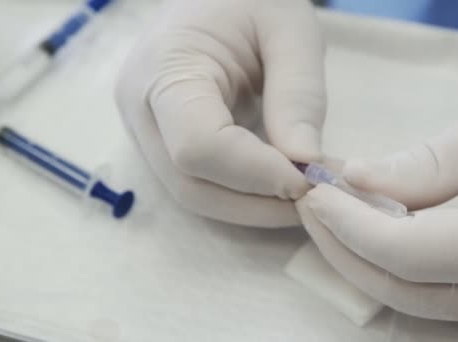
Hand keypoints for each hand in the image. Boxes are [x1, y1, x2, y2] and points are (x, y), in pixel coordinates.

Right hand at [116, 0, 325, 226]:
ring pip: (193, 194)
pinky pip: (199, 183)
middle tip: (316, 200)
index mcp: (165, 67)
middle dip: (257, 204)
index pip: (199, 145)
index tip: (309, 179)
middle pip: (191, 184)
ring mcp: (146, 130)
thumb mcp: (290, 29)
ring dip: (252, 207)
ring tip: (303, 196)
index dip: (256, 174)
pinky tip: (279, 188)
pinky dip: (242, 196)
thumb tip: (305, 164)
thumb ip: (298, 93)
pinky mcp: (162, 142)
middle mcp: (142, 108)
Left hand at [297, 90, 457, 330]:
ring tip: (332, 214)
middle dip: (345, 248)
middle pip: (403, 289)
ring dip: (362, 259)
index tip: (315, 194)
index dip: (351, 227)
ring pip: (413, 299)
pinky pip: (434, 294)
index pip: (410, 254)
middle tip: (312, 204)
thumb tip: (353, 183)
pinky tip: (370, 229)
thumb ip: (421, 166)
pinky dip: (393, 264)